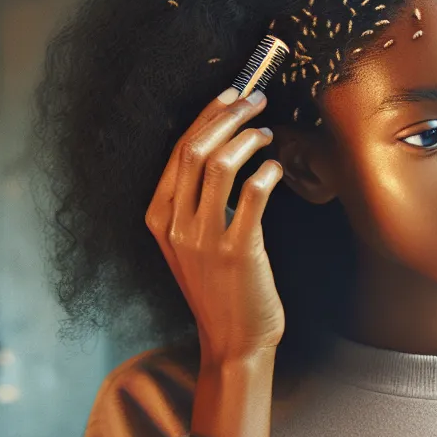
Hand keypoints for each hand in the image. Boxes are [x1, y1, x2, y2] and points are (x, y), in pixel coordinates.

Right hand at [145, 89, 285, 363]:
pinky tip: (276, 167)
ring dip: (247, 138)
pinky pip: (251, 196)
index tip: (231, 95)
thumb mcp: (191, 245)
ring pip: (219, 166)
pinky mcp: (237, 251)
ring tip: (267, 130)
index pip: (178, 151)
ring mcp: (204, 239)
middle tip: (256, 98)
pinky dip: (265, 172)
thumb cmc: (221, 288)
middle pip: (195, 150)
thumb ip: (195, 204)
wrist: (234, 340)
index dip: (207, 116)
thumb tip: (220, 152)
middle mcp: (176, 225)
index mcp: (159, 218)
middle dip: (228, 115)